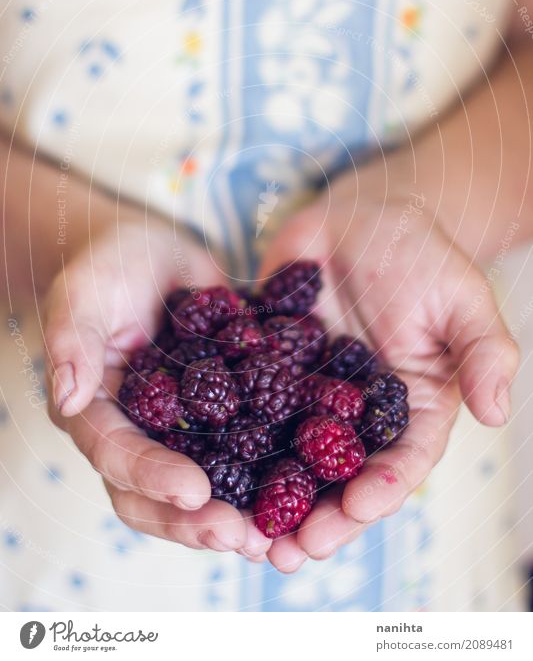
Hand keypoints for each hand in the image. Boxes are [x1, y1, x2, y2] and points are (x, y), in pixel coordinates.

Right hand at [43, 217, 270, 560]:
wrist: (155, 253)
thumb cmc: (109, 265)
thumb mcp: (84, 291)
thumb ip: (72, 339)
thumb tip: (69, 397)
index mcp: (99, 412)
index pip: (117, 455)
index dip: (152, 478)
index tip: (194, 490)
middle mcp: (142, 433)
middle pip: (159, 494)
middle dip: (197, 521)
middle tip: (242, 537)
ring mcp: (185, 429)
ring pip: (208, 485)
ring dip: (240, 513)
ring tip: (278, 536)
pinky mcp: (227, 412)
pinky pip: (249, 447)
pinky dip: (276, 471)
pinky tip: (312, 485)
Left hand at [257, 168, 518, 571]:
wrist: (362, 216)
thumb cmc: (422, 253)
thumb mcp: (463, 298)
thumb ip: (485, 352)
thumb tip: (496, 412)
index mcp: (409, 408)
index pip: (401, 460)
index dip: (381, 488)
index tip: (355, 507)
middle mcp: (357, 414)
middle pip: (339, 477)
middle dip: (318, 517)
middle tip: (290, 550)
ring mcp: (308, 396)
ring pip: (288, 457)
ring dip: (268, 499)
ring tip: (246, 536)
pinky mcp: (268, 370)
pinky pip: (246, 406)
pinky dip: (227, 440)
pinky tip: (204, 465)